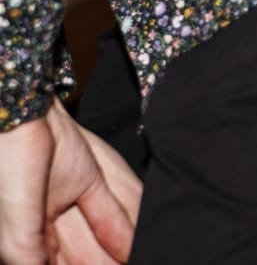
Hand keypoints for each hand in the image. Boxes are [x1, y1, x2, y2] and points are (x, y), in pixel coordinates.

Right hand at [0, 101, 141, 264]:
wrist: (20, 115)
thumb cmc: (7, 169)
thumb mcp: (14, 227)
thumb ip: (29, 254)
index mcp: (16, 237)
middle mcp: (37, 222)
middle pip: (71, 256)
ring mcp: (61, 199)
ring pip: (91, 238)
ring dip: (110, 257)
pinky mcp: (84, 178)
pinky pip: (106, 211)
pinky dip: (121, 231)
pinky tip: (134, 249)